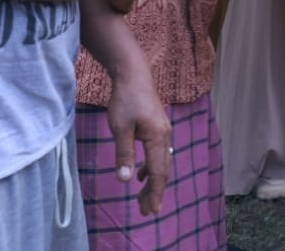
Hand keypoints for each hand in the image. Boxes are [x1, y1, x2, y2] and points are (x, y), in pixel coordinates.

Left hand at [106, 71, 170, 214]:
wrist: (134, 74)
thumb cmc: (125, 99)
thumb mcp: (120, 128)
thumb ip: (124, 154)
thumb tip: (125, 180)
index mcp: (157, 137)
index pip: (158, 171)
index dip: (155, 192)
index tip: (152, 210)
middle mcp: (165, 135)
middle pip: (162, 169)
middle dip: (155, 191)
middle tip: (147, 211)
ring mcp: (163, 130)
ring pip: (161, 161)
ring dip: (153, 181)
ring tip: (143, 198)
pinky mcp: (157, 127)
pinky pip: (158, 152)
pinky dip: (151, 167)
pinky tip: (140, 175)